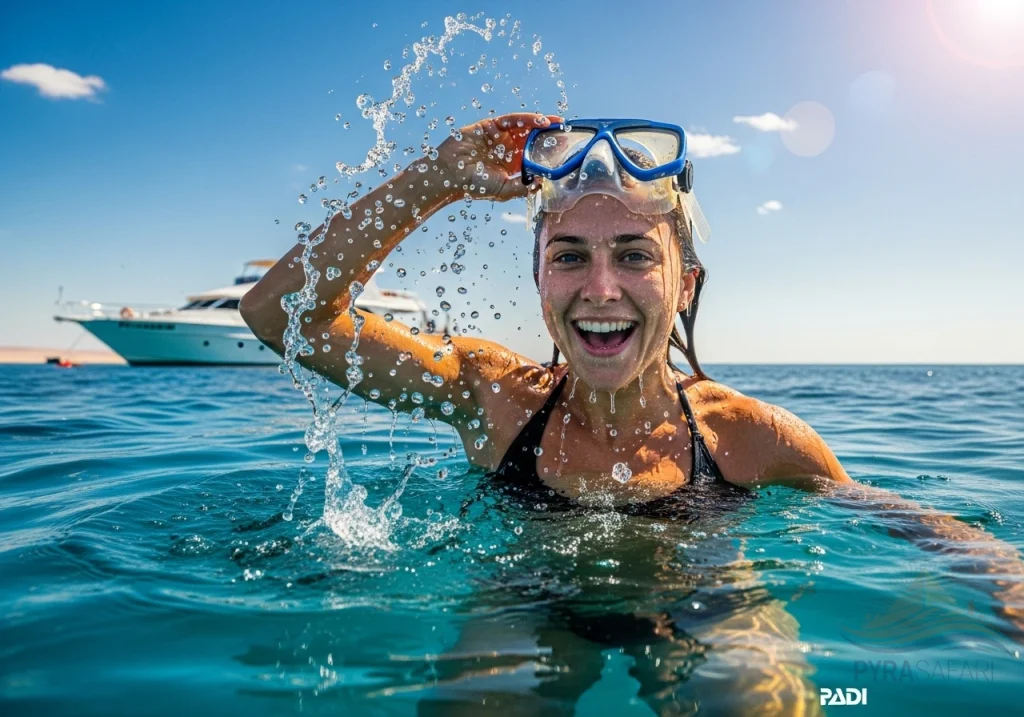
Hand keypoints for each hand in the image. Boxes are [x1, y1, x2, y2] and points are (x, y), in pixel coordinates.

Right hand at [436, 112, 560, 201]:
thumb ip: (523, 187)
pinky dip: (526, 119)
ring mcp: (498, 136)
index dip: (548, 149)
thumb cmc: (474, 186)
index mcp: (511, 164)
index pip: (533, 153)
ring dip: (540, 123)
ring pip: (523, 126)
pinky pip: (510, 120)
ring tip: (555, 123)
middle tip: (565, 130)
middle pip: (531, 137)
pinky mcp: (489, 126)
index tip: (564, 148)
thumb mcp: (504, 190)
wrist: (449, 176)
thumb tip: (544, 183)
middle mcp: (506, 148)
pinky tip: (540, 121)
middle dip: (547, 133)